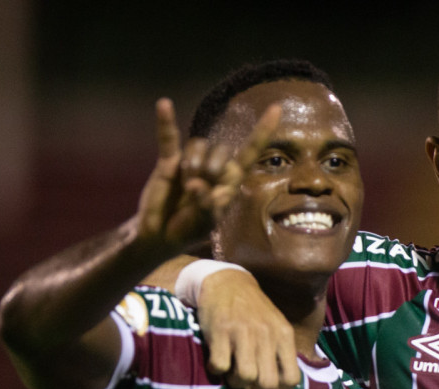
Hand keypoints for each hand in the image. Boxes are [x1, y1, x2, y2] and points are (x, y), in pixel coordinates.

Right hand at [135, 98, 279, 252]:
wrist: (161, 234)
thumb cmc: (189, 230)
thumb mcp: (204, 223)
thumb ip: (205, 206)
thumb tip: (195, 186)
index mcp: (231, 182)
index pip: (251, 152)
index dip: (262, 131)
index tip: (277, 108)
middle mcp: (214, 168)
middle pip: (222, 149)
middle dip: (212, 167)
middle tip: (198, 188)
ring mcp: (191, 162)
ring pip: (199, 145)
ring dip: (192, 165)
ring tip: (185, 185)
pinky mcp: (168, 162)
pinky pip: (169, 138)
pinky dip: (165, 122)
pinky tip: (164, 105)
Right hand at [198, 268, 299, 388]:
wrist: (227, 282)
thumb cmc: (253, 311)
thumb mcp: (274, 331)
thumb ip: (283, 360)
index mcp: (283, 336)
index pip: (292, 378)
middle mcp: (267, 335)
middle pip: (268, 382)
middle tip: (247, 387)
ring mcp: (243, 333)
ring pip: (245, 377)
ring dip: (236, 383)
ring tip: (231, 374)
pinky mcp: (220, 331)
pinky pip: (220, 366)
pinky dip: (216, 370)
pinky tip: (216, 362)